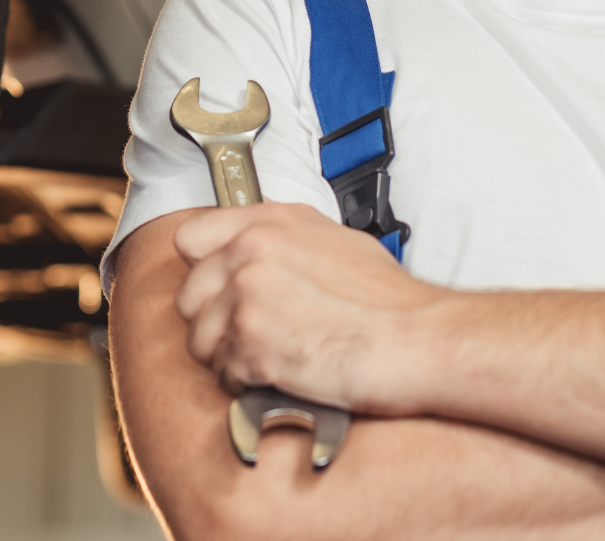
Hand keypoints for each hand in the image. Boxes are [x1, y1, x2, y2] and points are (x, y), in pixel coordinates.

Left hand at [172, 202, 443, 413]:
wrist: (416, 339)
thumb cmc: (388, 301)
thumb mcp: (333, 241)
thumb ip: (282, 238)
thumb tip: (255, 251)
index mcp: (270, 222)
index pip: (190, 236)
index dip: (202, 268)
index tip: (216, 287)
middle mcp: (250, 251)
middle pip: (188, 296)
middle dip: (212, 321)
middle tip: (248, 335)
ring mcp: (246, 295)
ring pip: (198, 339)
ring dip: (226, 356)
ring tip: (267, 359)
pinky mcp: (249, 341)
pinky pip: (222, 371)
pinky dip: (244, 382)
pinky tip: (278, 375)